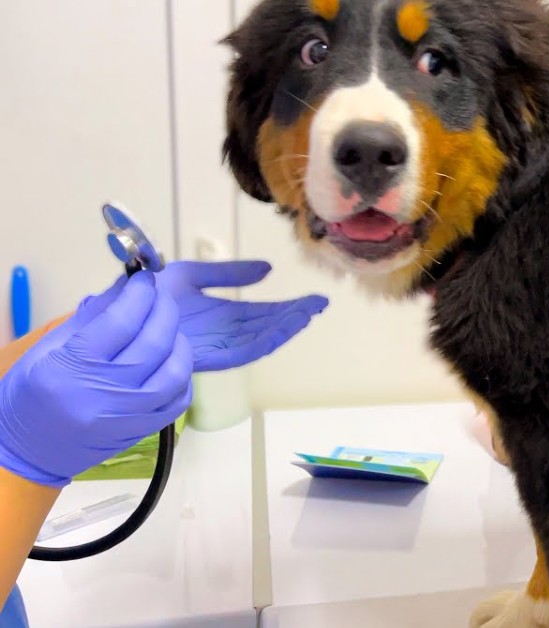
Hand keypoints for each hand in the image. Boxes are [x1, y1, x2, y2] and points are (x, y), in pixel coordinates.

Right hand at [0, 273, 192, 486]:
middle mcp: (103, 393)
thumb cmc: (30, 394)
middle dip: (164, 311)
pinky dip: (183, 376)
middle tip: (160, 297)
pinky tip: (173, 360)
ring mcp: (127, 416)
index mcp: (72, 366)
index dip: (140, 293)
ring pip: (175, 372)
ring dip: (179, 343)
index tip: (146, 279)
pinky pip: (178, 400)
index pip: (121, 320)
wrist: (25, 451)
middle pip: (154, 343)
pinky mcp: (141, 432)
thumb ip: (91, 316)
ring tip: (169, 329)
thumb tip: (127, 285)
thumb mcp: (48, 348)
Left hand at [153, 261, 327, 371]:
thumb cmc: (147, 293)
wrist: (118, 307)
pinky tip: (284, 328)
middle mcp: (222, 333)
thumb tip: (267, 270)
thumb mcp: (192, 275)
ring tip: (308, 314)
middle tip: (320, 304)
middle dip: (294, 317)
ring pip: (260, 341)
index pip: (262, 314)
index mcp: (220, 315)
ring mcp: (214, 346)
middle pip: (266, 328)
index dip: (288, 308)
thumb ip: (228, 273)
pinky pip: (242, 353)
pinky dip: (266, 341)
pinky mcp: (205, 356)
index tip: (313, 299)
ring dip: (285, 328)